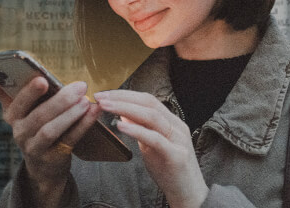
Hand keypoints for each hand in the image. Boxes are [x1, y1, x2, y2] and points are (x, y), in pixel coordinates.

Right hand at [0, 77, 100, 201]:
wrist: (43, 166)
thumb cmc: (34, 130)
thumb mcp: (20, 114)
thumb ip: (8, 95)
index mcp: (13, 117)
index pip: (18, 104)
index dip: (29, 93)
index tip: (43, 79)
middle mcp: (20, 133)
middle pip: (39, 116)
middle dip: (60, 100)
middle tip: (80, 86)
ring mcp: (36, 148)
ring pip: (51, 130)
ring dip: (71, 114)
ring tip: (86, 101)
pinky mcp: (54, 158)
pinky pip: (69, 140)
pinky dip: (83, 125)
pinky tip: (93, 112)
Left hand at [94, 90, 208, 207]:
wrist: (189, 194)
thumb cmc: (169, 171)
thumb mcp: (151, 146)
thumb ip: (141, 129)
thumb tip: (124, 113)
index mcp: (171, 121)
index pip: (147, 99)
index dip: (125, 94)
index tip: (104, 94)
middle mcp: (176, 126)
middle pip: (149, 102)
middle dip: (122, 97)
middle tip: (100, 97)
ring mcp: (178, 140)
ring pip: (152, 116)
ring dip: (125, 109)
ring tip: (106, 107)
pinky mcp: (176, 156)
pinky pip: (155, 139)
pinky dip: (137, 130)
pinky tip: (120, 126)